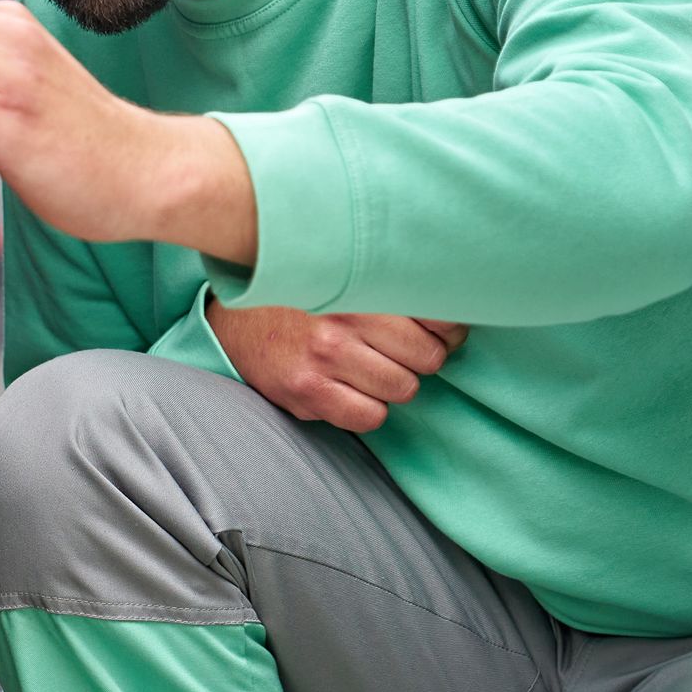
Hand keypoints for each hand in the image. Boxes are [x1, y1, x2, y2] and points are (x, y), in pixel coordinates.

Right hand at [208, 298, 466, 431]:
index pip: (440, 314)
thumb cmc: (303, 295)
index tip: (439, 328)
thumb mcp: (347, 273)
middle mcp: (344, 317)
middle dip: (423, 357)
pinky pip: (370, 417)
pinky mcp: (305, 390)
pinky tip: (353, 390)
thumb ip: (393, 281)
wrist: (234, 316)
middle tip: (404, 350)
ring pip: (404, 389)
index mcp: (361, 280)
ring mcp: (323, 356)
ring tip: (373, 367)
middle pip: (428, 356)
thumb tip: (456, 303)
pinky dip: (369, 409)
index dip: (448, 327)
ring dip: (396, 384)